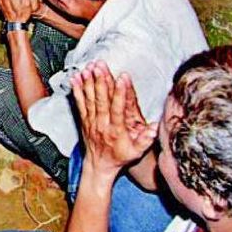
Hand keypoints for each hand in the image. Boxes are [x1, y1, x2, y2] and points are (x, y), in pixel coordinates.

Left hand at [70, 61, 157, 177]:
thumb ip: (146, 140)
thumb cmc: (119, 158)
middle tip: (101, 65)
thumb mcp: (136, 152)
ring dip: (89, 82)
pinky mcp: (83, 120)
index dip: (120, 92)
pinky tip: (75, 78)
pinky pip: (79, 103)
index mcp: (116, 130)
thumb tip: (156, 128)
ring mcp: (91, 121)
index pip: (118, 108)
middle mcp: (102, 124)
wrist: (99, 166)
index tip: (122, 78)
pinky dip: (77, 90)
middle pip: (101, 100)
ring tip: (89, 67)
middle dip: (101, 81)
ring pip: (89, 99)